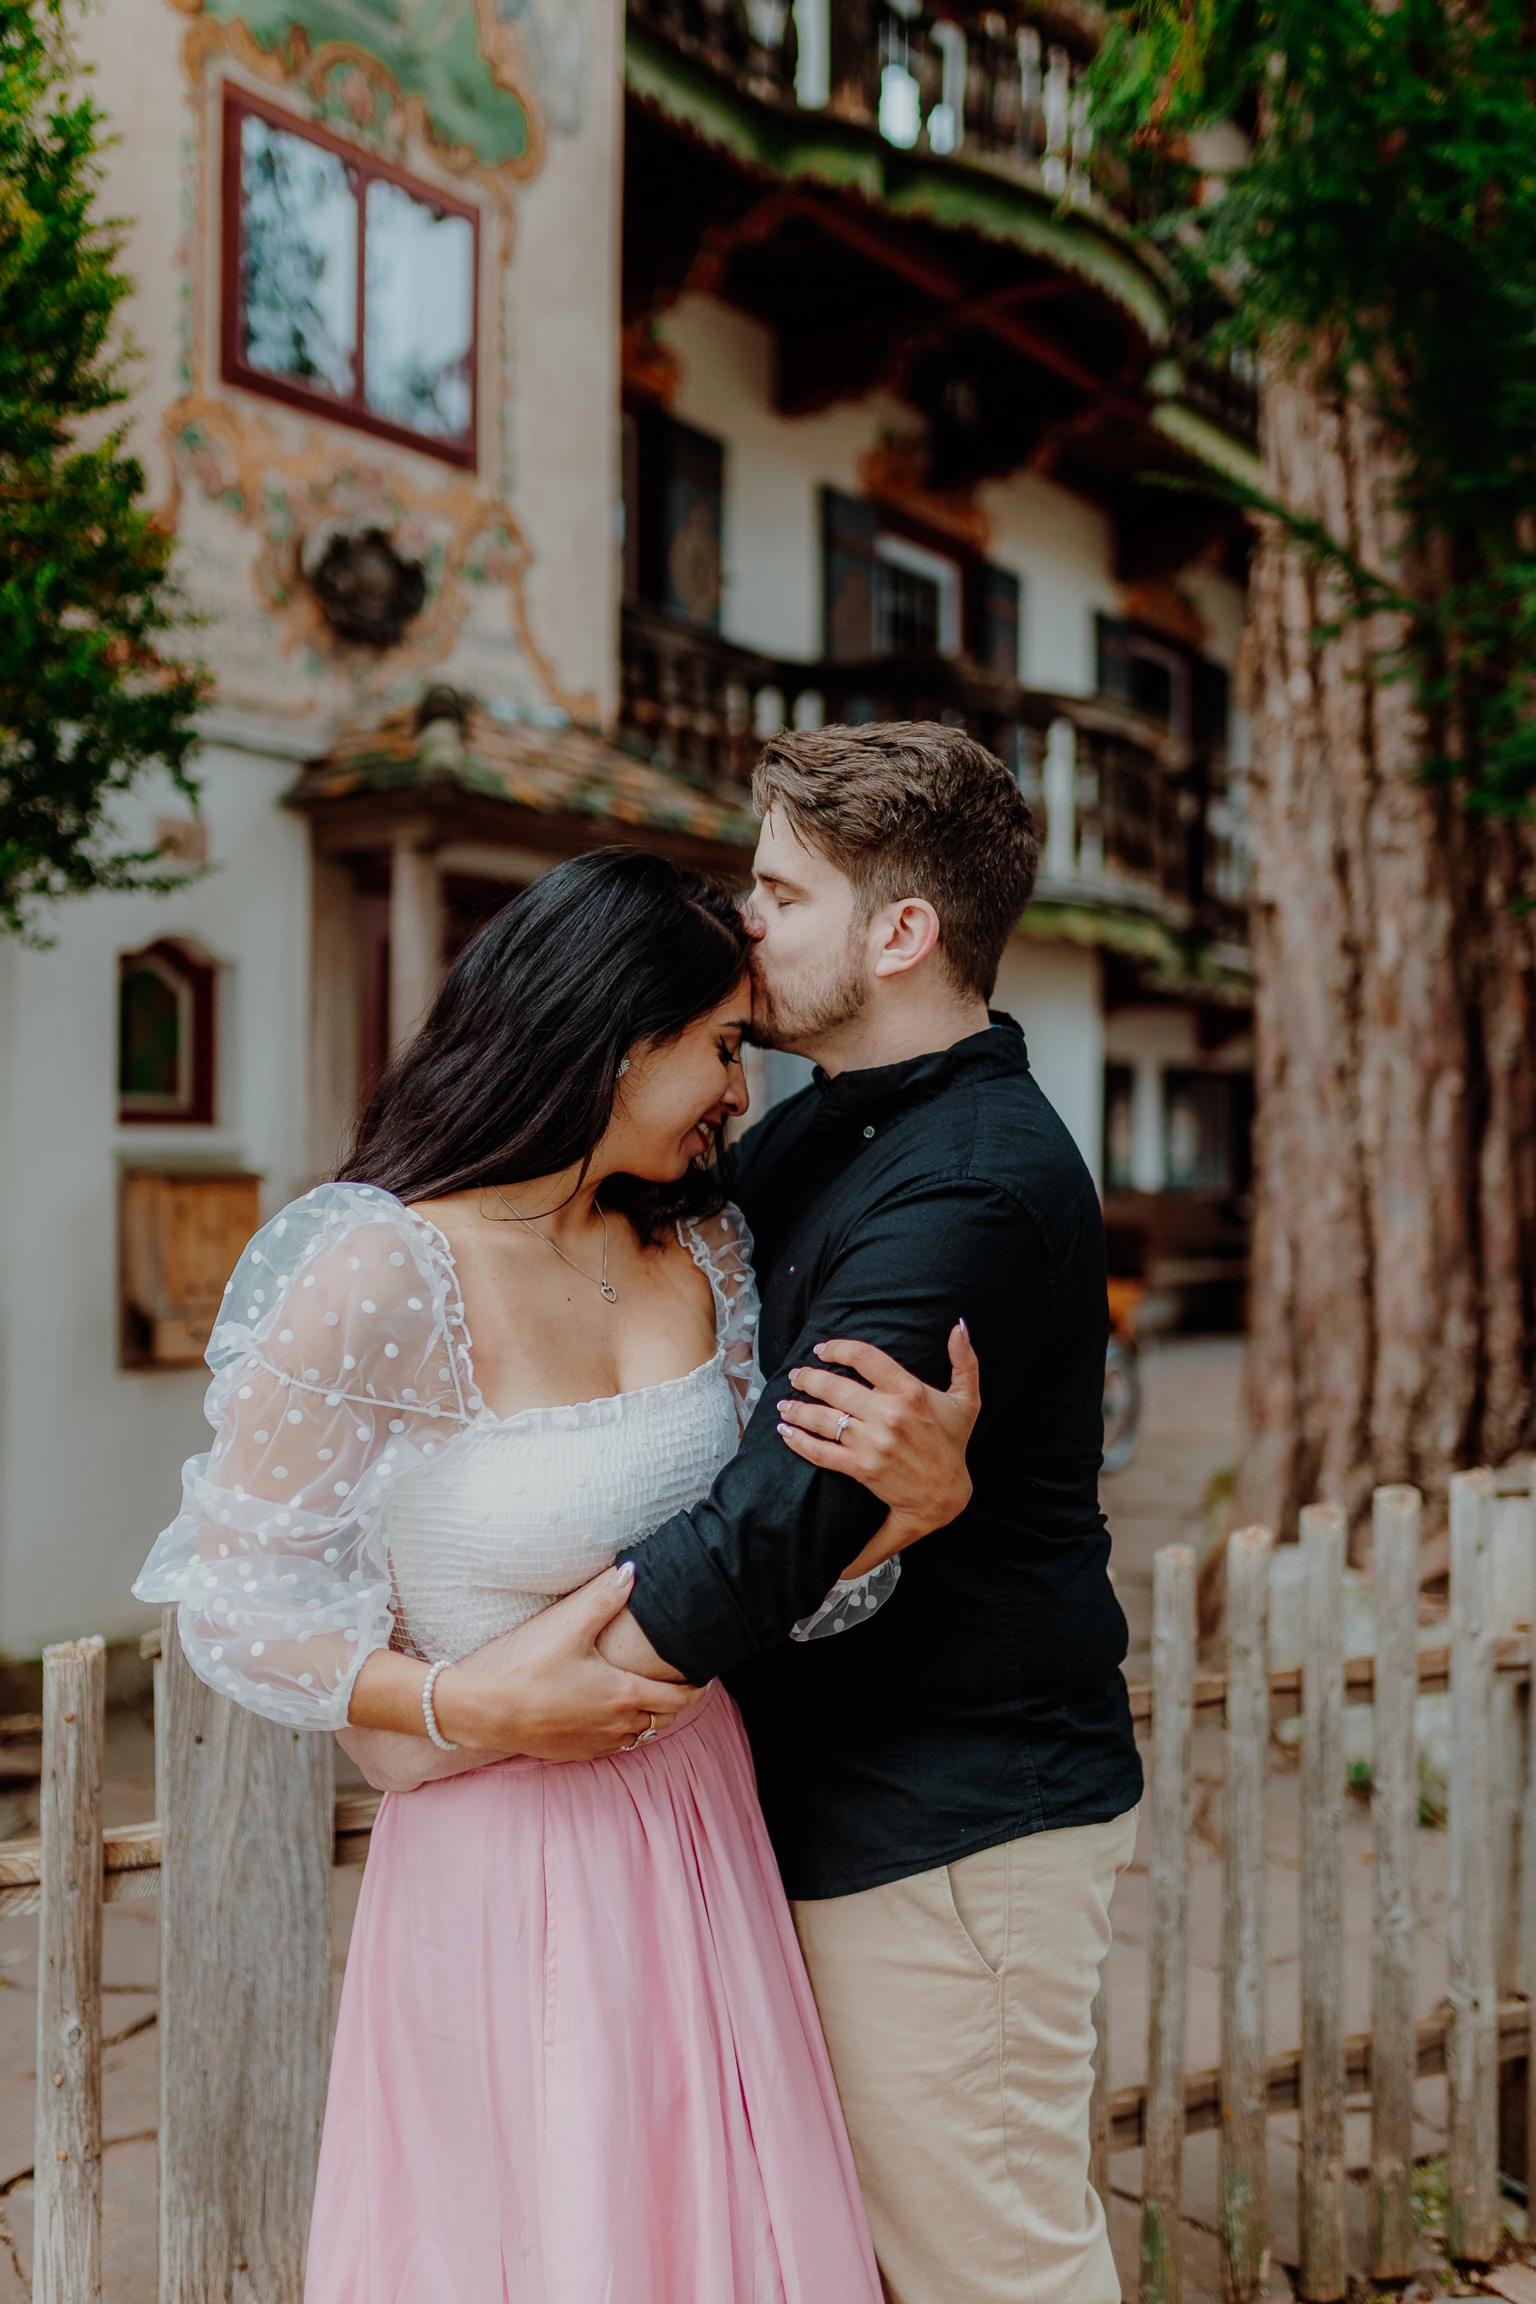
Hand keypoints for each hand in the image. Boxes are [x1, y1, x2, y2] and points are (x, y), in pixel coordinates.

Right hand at [432, 1565, 703, 1762]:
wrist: (496, 1713)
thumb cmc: (535, 1672)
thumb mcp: (572, 1632)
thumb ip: (604, 1601)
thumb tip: (631, 1571)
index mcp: (624, 1694)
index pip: (679, 1699)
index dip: (697, 1690)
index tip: (704, 1678)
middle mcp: (620, 1723)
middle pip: (665, 1720)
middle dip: (675, 1703)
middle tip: (677, 1684)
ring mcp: (601, 1742)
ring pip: (641, 1735)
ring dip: (649, 1718)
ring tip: (645, 1697)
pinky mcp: (582, 1753)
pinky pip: (616, 1746)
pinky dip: (623, 1731)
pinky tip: (611, 1714)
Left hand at [775, 1322, 980, 1580]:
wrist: (945, 1495)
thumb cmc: (953, 1443)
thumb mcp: (968, 1400)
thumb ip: (965, 1360)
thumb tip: (959, 1325)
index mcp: (910, 1391)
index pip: (866, 1357)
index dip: (838, 1348)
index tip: (822, 1349)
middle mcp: (888, 1414)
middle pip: (835, 1386)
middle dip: (808, 1378)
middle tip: (795, 1375)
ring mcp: (872, 1443)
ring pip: (823, 1418)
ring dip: (797, 1408)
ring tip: (784, 1403)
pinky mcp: (861, 1468)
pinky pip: (821, 1452)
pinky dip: (799, 1441)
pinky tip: (785, 1432)